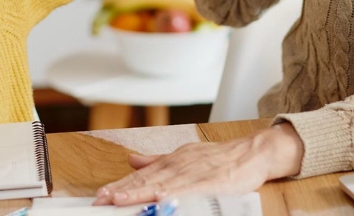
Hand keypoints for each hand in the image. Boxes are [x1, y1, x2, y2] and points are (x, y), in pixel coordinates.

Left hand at [91, 123, 303, 205]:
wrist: (252, 153)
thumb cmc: (219, 158)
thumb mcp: (184, 155)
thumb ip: (157, 160)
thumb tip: (132, 160)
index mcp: (171, 161)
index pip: (140, 176)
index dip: (120, 186)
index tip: (101, 195)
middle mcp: (178, 166)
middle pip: (146, 181)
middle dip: (123, 191)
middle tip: (102, 200)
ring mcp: (194, 173)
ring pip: (161, 185)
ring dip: (139, 193)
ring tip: (119, 201)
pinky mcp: (211, 182)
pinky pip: (189, 189)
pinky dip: (173, 193)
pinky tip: (159, 197)